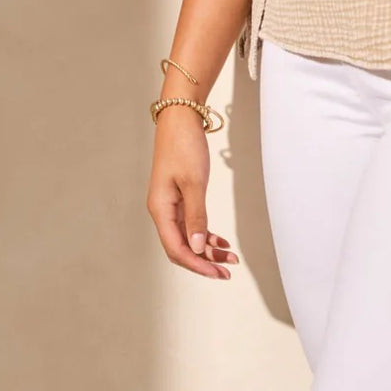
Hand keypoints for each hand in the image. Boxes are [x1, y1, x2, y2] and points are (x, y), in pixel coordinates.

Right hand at [146, 107, 239, 279]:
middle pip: (181, 247)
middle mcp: (162, 210)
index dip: (197, 264)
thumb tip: (198, 247)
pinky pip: (191, 223)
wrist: (180, 118)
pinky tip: (222, 241)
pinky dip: (207, 233)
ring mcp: (170, 204)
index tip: (217, 273)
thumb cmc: (184, 146)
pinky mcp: (179, 196)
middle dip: (204, 261)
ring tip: (230, 258)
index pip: (176, 248)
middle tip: (227, 272)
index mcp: (160, 209)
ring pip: (188, 237)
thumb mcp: (194, 182)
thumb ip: (197, 217)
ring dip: (208, 249)